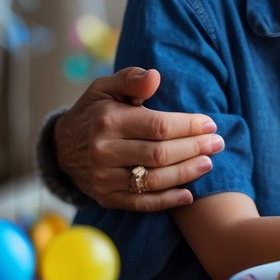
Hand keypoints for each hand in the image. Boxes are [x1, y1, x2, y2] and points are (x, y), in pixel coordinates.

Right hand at [53, 67, 223, 210]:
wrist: (61, 147)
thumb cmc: (94, 111)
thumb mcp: (105, 88)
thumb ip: (131, 79)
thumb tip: (155, 76)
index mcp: (108, 121)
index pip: (158, 126)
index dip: (188, 127)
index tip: (210, 124)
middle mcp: (104, 151)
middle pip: (160, 154)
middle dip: (194, 149)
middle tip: (218, 143)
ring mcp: (104, 178)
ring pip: (153, 180)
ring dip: (186, 173)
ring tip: (208, 164)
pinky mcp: (106, 197)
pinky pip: (140, 203)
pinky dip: (166, 201)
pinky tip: (189, 194)